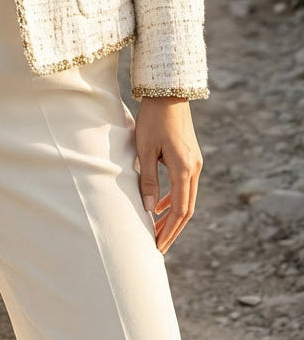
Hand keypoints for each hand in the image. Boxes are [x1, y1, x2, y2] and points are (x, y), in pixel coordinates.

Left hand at [134, 97, 202, 253]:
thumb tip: (149, 210)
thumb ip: (148, 180)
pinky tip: (160, 205)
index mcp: (184, 169)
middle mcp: (194, 168)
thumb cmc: (153, 119)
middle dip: (172, 228)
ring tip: (156, 229)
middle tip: (158, 245)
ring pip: (187, 198)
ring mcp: (195, 162)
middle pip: (186, 208)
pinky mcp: (191, 157)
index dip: (168, 231)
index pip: (179, 210)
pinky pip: (185, 185)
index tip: (157, 246)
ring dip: (173, 215)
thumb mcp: (145, 149)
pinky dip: (174, 199)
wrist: (168, 93)